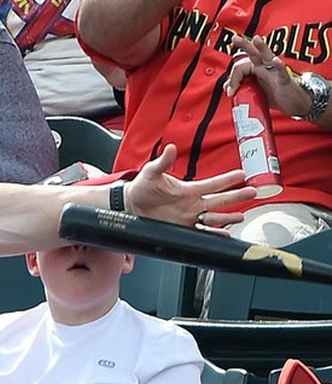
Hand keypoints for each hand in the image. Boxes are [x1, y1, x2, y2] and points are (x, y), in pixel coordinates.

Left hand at [125, 144, 256, 229]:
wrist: (130, 205)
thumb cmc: (142, 187)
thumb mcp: (151, 172)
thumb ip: (162, 162)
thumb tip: (170, 148)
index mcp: (188, 189)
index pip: (213, 184)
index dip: (227, 179)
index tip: (242, 174)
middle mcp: (193, 204)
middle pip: (219, 200)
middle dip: (236, 196)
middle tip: (253, 192)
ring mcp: (189, 217)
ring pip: (214, 218)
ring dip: (228, 217)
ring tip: (241, 216)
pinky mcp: (182, 229)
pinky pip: (202, 233)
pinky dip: (214, 234)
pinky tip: (225, 235)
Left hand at [223, 35, 310, 116]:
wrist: (295, 102)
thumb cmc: (276, 94)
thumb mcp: (254, 91)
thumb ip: (240, 86)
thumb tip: (226, 86)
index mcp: (256, 69)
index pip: (240, 67)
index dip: (232, 78)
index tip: (230, 92)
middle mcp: (265, 67)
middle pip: (253, 53)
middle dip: (244, 45)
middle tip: (235, 38)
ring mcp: (275, 72)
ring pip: (268, 57)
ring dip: (262, 48)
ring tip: (256, 39)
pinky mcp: (285, 81)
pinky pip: (282, 72)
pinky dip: (280, 66)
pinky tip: (277, 60)